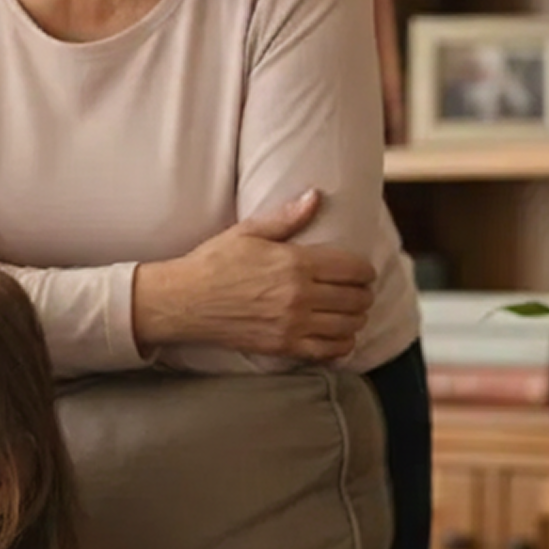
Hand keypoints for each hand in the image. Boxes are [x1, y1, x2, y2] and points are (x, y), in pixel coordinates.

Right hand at [133, 190, 375, 360]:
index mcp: (296, 263)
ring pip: (349, 325)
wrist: (183, 301)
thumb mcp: (248, 232)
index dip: (364, 270)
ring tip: (348, 312)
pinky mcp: (284, 347)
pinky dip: (342, 345)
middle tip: (356, 291)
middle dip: (363, 294)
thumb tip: (315, 196)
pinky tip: (337, 336)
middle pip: (357, 298)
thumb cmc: (213, 263)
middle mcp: (299, 295)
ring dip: (355, 318)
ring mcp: (293, 324)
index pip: (354, 269)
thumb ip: (287, 217)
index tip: (361, 271)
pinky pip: (330, 352)